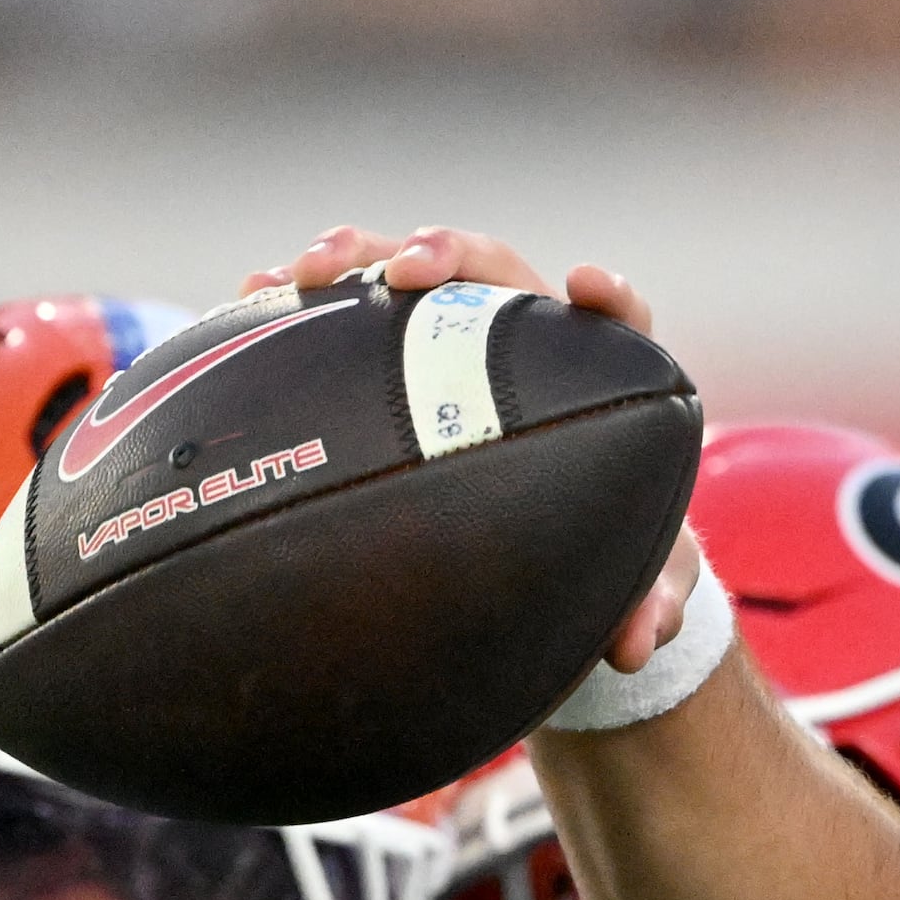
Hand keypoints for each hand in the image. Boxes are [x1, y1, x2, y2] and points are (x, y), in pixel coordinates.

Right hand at [246, 223, 700, 672]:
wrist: (548, 550)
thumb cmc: (607, 552)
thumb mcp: (636, 585)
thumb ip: (649, 606)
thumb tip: (635, 645)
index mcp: (598, 377)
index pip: (616, 322)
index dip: (607, 297)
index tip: (585, 283)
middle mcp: (526, 338)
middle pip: (494, 269)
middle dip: (448, 254)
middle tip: (404, 270)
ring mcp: (452, 338)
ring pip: (409, 273)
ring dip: (357, 255)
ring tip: (301, 273)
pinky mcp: (391, 353)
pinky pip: (345, 309)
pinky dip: (302, 300)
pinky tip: (250, 300)